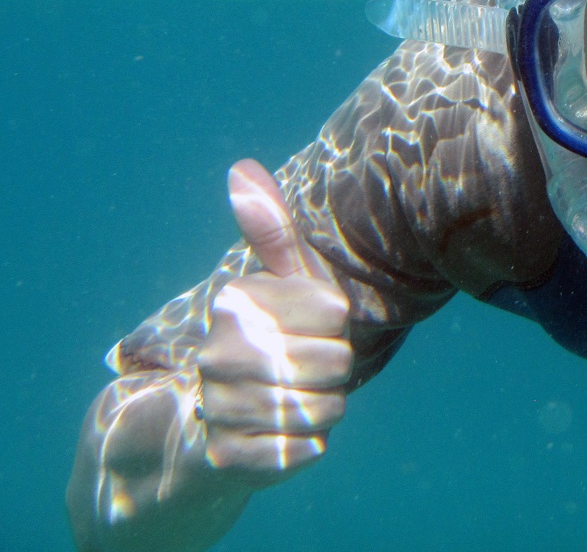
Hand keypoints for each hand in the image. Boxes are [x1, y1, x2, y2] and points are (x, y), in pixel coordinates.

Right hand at [196, 159, 351, 481]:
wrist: (209, 425)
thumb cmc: (267, 340)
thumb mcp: (277, 282)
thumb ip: (270, 230)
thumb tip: (241, 168)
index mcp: (235, 302)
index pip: (336, 313)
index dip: (336, 324)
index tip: (309, 327)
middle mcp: (219, 352)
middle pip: (337, 361)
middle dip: (335, 369)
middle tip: (304, 368)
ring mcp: (221, 406)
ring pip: (328, 407)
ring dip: (325, 406)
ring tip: (296, 398)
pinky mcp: (232, 457)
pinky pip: (309, 449)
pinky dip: (309, 443)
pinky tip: (282, 434)